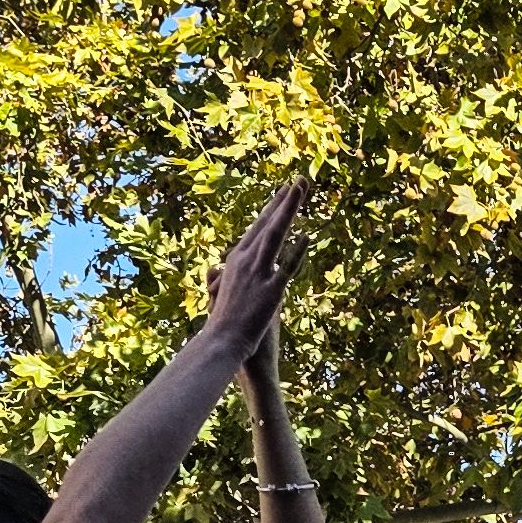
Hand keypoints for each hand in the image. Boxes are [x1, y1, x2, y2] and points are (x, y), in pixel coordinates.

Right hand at [201, 178, 313, 360]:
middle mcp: (245, 260)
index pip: (257, 228)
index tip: (284, 193)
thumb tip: (214, 270)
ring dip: (288, 209)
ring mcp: (258, 273)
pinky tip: (307, 236)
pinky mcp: (271, 290)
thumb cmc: (223, 322)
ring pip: (275, 234)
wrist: (222, 342)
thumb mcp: (219, 295)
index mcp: (236, 260)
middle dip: (283, 200)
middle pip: (267, 223)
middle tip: (299, 180)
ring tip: (301, 189)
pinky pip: (287, 266)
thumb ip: (219, 280)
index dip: (272, 209)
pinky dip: (296, 250)